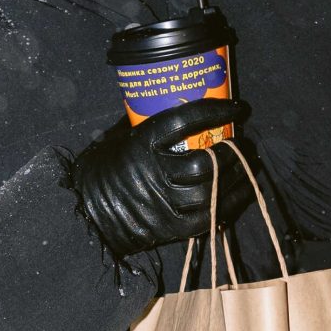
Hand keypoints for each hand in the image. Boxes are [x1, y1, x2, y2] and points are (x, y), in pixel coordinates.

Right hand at [70, 96, 249, 256]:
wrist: (86, 212)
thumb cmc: (104, 168)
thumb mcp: (118, 137)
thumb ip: (146, 123)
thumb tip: (179, 102)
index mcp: (141, 145)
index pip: (183, 121)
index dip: (213, 111)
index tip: (236, 107)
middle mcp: (154, 174)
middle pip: (204, 161)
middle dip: (231, 151)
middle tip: (241, 142)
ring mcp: (163, 203)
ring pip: (210, 188)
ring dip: (234, 174)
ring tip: (244, 163)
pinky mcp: (171, 227)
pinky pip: (210, 215)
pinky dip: (231, 202)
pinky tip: (243, 190)